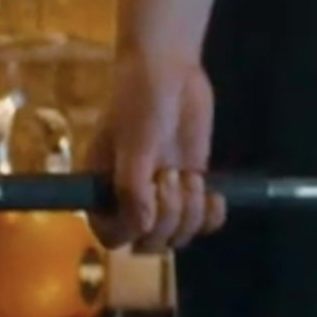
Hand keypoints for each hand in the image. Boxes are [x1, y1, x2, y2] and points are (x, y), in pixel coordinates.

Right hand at [87, 54, 226, 254]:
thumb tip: (142, 228)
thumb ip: (133, 187)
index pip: (113, 237)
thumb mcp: (133, 144)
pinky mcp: (189, 187)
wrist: (167, 72)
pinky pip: (203, 222)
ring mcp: (162, 197)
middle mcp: (130, 201)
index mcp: (102, 192)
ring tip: (188, 174)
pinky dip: (212, 215)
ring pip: (180, 235)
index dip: (134, 229)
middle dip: (168, 218)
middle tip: (171, 175)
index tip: (150, 194)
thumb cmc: (139, 103)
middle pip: (151, 244)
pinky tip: (214, 193)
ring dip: (190, 212)